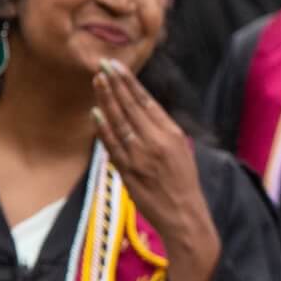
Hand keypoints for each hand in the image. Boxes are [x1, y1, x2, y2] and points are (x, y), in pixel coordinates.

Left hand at [93, 58, 219, 280]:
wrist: (185, 216)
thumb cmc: (182, 183)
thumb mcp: (179, 151)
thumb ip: (161, 131)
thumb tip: (142, 110)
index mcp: (171, 134)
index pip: (146, 102)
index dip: (130, 83)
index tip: (117, 67)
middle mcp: (156, 142)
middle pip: (131, 107)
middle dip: (116, 84)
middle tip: (102, 64)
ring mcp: (141, 156)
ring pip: (119, 122)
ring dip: (106, 100)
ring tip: (97, 81)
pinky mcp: (129, 171)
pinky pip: (113, 146)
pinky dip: (103, 129)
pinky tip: (95, 113)